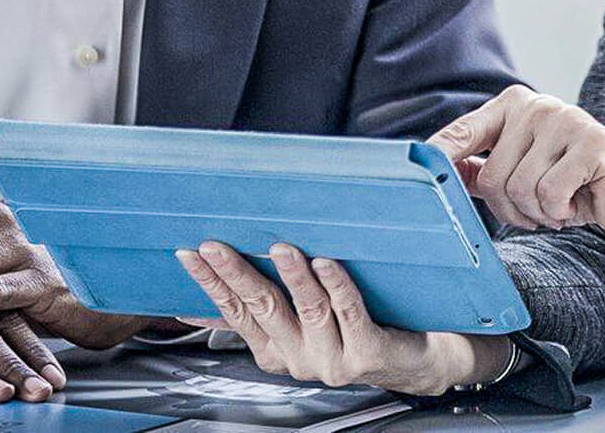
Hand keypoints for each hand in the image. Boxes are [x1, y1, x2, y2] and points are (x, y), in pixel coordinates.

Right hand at [175, 240, 501, 395]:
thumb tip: (199, 300)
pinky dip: (337, 284)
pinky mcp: (367, 353)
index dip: (211, 282)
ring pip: (307, 309)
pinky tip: (328, 262)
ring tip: (281, 247)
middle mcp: (300, 358)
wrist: (415, 359)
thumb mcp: (301, 321)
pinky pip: (350, 313)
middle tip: (217, 245)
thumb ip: (260, 310)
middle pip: (263, 308)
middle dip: (236, 273)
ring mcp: (332, 359)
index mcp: (277, 350)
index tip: (189, 253)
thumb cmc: (356, 328)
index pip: (236, 311)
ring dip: (292, 275)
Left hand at [428, 86, 604, 281]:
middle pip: (491, 175)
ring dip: (538, 214)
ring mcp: (565, 120)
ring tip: (560, 206)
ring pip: (519, 189)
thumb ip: (484, 169)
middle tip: (538, 211)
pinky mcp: (591, 144)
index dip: (436, 158)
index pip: (462, 132)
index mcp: (515, 105)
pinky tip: (577, 205)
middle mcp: (537, 105)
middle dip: (511, 209)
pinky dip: (560, 212)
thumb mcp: (526, 173)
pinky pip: (549, 193)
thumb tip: (435, 171)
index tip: (411, 176)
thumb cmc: (577, 185)